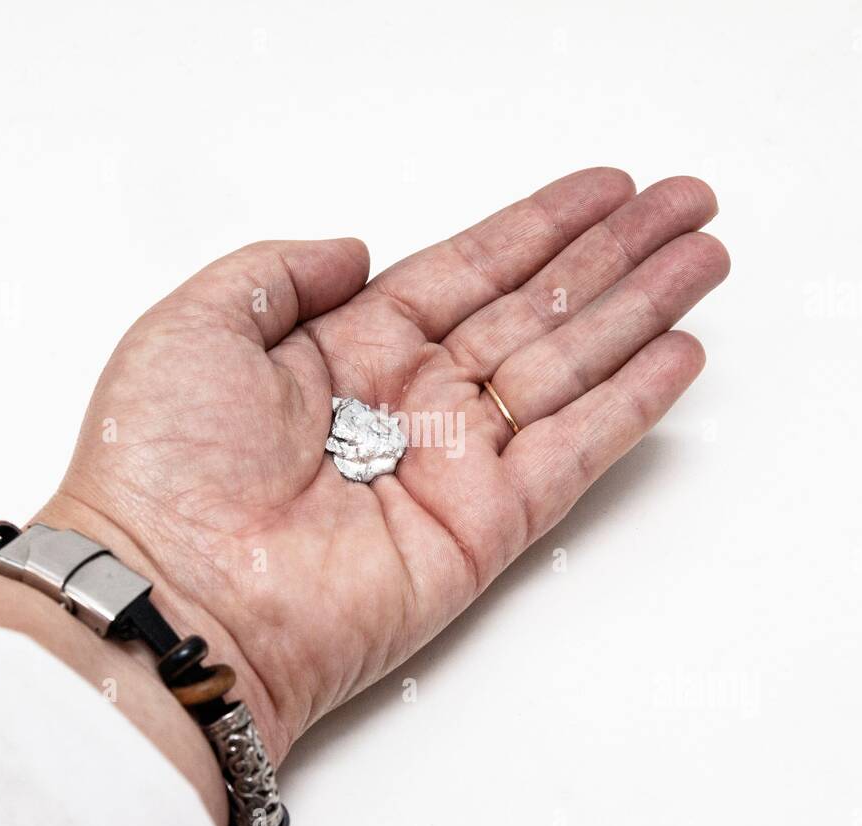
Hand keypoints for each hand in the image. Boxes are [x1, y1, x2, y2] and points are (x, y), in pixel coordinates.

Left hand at [33, 167, 727, 763]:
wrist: (173, 599)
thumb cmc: (158, 471)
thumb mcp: (194, 326)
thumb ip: (281, 272)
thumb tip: (356, 249)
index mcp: (348, 349)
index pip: (468, 269)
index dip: (540, 226)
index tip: (604, 190)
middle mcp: (410, 401)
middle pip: (537, 308)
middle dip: (614, 256)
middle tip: (686, 208)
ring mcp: (452, 463)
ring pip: (569, 366)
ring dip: (640, 312)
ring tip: (703, 261)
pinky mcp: (483, 525)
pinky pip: (574, 450)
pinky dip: (629, 404)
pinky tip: (676, 356)